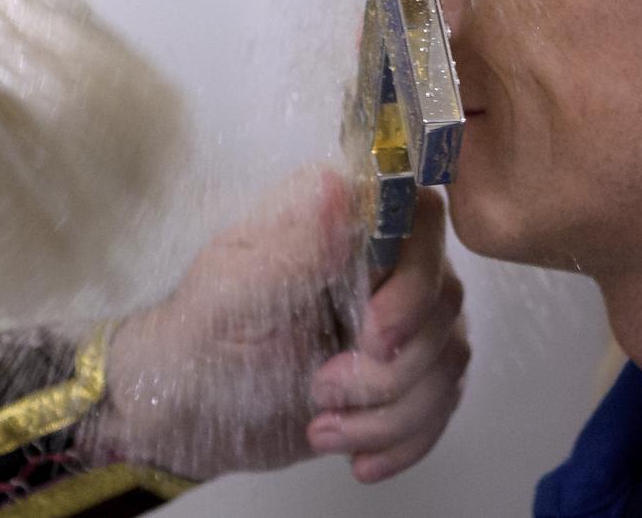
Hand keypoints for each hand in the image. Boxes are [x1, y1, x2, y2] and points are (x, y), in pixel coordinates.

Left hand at [90, 171, 468, 483]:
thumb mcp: (237, 290)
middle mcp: (385, 262)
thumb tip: (336, 186)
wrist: (192, 408)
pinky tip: (358, 456)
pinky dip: (404, 440)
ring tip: (320, 425)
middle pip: (444, 299)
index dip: (413, 281)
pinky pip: (443, 404)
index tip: (373, 331)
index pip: (422, 221)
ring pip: (448, 358)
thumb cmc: (203, 336)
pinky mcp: (409, 372)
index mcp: (344, 223)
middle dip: (390, 366)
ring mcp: (404, 318)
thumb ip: (293, 245)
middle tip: (321, 385)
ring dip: (388, 411)